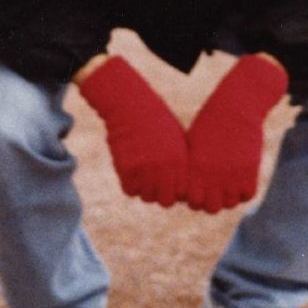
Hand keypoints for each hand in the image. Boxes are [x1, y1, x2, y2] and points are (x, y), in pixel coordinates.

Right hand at [76, 55, 187, 206]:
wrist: (131, 106)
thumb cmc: (156, 121)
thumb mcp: (176, 139)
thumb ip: (180, 164)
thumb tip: (180, 187)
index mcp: (179, 161)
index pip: (181, 193)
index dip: (175, 190)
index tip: (170, 181)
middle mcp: (164, 168)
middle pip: (165, 201)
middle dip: (161, 195)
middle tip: (155, 184)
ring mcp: (144, 169)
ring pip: (147, 197)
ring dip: (145, 190)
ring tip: (143, 176)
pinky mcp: (126, 169)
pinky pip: (129, 190)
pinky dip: (131, 185)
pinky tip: (132, 173)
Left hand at [185, 54, 288, 213]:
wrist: (236, 107)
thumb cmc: (211, 122)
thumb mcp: (194, 144)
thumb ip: (191, 168)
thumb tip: (186, 187)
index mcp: (195, 169)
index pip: (192, 201)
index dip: (195, 198)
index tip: (199, 190)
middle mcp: (212, 176)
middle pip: (210, 208)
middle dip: (211, 202)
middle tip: (214, 192)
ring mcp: (232, 176)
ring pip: (230, 204)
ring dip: (228, 198)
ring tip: (228, 187)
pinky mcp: (250, 172)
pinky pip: (247, 195)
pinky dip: (243, 192)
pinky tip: (240, 182)